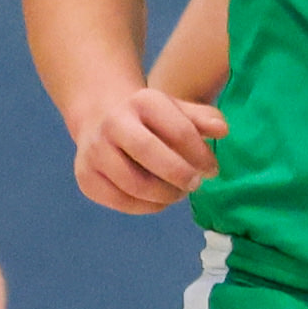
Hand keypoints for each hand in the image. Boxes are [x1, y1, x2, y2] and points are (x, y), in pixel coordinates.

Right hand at [72, 87, 224, 213]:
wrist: (103, 120)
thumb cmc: (154, 121)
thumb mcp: (180, 111)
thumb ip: (205, 119)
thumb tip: (222, 131)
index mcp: (143, 101)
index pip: (179, 131)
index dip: (201, 156)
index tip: (212, 170)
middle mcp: (112, 123)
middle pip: (149, 152)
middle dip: (180, 174)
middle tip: (195, 184)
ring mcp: (93, 150)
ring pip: (133, 183)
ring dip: (165, 195)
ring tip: (177, 193)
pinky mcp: (86, 177)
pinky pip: (120, 201)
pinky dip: (146, 207)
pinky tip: (158, 200)